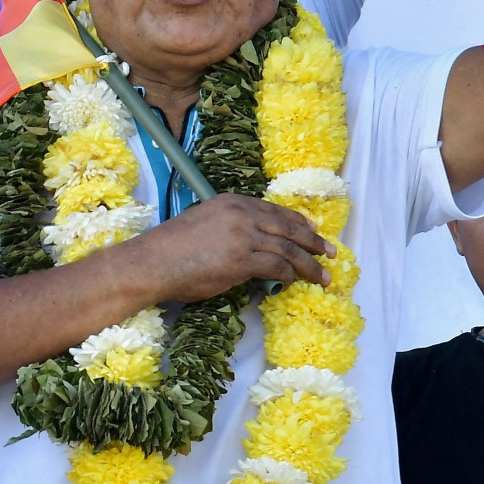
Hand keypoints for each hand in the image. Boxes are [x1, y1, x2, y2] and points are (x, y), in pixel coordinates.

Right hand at [130, 193, 333, 304]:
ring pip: (289, 250)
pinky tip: (294, 282)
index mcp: (232, 201)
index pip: (275, 210)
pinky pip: (277, 267)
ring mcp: (244, 236)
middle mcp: (242, 214)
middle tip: (330, 252)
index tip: (312, 230)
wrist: (153, 262)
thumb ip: (230, 227)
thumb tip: (250, 245)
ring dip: (310, 265)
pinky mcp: (243, 260)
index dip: (298, 222)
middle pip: (288, 228)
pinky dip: (289, 275)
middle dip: (313, 241)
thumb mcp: (204, 223)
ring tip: (323, 276)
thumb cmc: (171, 248)